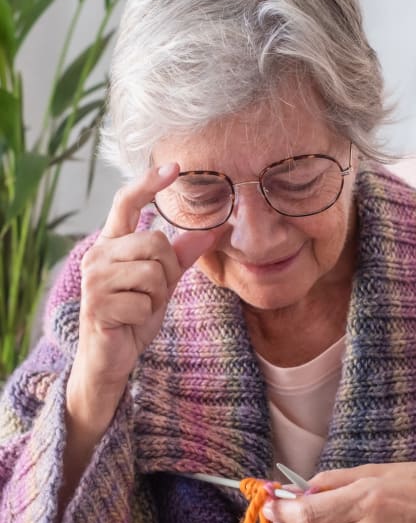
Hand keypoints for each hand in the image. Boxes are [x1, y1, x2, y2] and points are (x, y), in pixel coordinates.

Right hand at [67, 164, 213, 432]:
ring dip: (156, 295)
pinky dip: (145, 315)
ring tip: (139, 306)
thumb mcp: (162, 281)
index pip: (126, 202)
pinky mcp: (97, 305)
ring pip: (152, 272)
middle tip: (152, 291)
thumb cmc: (133, 313)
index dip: (150, 183)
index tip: (176, 166)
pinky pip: (143, 301)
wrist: (111, 355)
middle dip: (165, 271)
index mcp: (113, 242)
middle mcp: (98, 254)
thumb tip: (213, 229)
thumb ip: (181, 254)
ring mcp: (95, 279)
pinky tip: (130, 321)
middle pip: (155, 242)